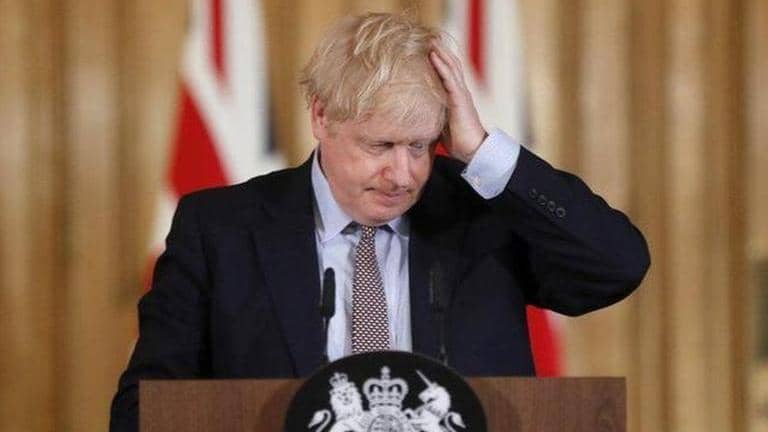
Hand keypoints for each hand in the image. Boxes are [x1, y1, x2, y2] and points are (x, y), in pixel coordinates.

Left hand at [429, 39, 486, 162]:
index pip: (448, 75)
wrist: (473, 150)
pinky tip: (434, 56)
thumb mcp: (441, 125)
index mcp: (456, 98)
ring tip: (431, 41)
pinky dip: (441, 66)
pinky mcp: (460, 100)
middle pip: (451, 66)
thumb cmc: (458, 141)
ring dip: (441, 53)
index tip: (430, 50)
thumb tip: (415, 117)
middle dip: (441, 52)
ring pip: (451, 68)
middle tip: (430, 39)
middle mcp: (460, 93)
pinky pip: (450, 79)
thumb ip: (432, 116)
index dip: (441, 62)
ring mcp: (461, 95)